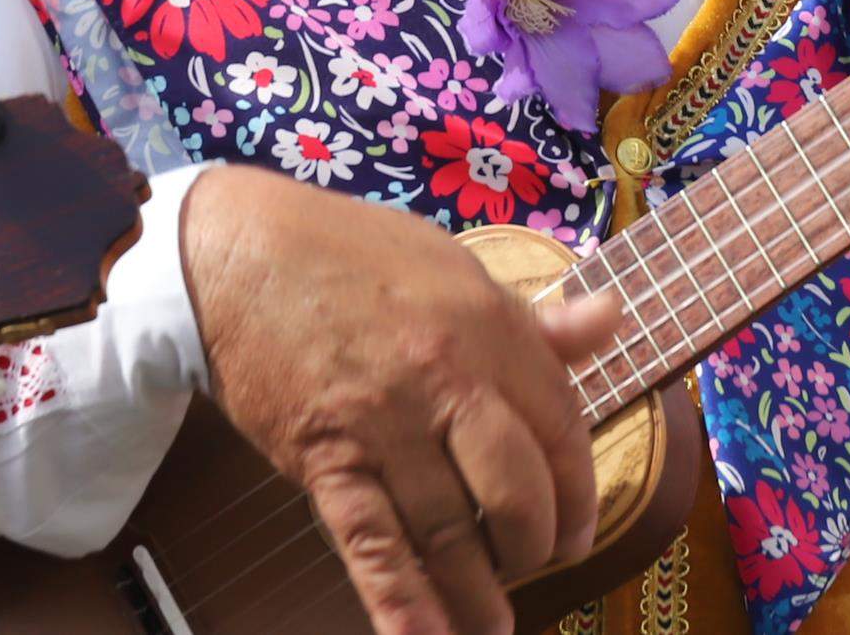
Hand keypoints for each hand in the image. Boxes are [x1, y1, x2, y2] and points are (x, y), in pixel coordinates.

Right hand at [183, 165, 621, 634]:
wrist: (237, 253)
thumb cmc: (351, 253)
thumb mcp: (455, 268)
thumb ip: (534, 319)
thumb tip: (611, 320)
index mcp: (487, 326)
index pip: (561, 426)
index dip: (578, 488)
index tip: (577, 527)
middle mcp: (444, 378)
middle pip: (516, 491)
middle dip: (533, 545)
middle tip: (531, 565)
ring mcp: (382, 423)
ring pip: (448, 530)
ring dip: (476, 595)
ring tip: (493, 629)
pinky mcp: (323, 458)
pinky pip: (369, 541)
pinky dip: (399, 601)